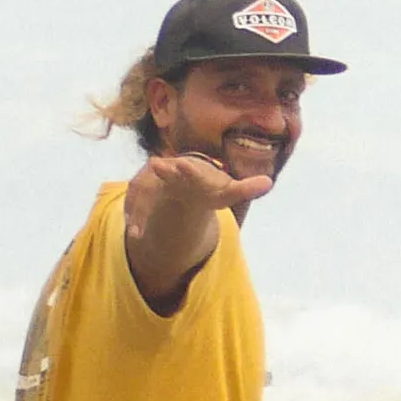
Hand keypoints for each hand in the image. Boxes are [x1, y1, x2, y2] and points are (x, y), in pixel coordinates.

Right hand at [121, 146, 265, 309]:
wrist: (184, 176)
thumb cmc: (209, 188)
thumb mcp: (228, 193)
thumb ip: (246, 189)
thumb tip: (268, 182)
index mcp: (192, 170)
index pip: (192, 169)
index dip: (189, 169)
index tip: (182, 165)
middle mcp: (169, 168)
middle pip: (163, 169)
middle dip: (162, 169)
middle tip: (156, 165)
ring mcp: (151, 177)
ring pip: (142, 189)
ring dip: (140, 209)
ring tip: (137, 235)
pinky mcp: (138, 189)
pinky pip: (132, 200)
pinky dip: (133, 216)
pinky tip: (134, 234)